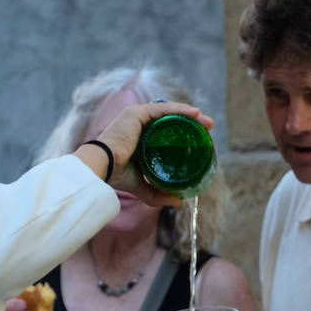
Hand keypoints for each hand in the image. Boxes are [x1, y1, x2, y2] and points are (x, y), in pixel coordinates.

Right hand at [84, 101, 213, 207]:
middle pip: (170, 119)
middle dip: (191, 122)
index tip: (200, 139)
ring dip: (190, 115)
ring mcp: (136, 116)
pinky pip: (163, 109)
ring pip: (169, 112)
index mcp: (138, 135)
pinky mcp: (136, 114)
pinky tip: (195, 113)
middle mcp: (138, 123)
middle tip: (208, 129)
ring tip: (207, 122)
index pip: (165, 129)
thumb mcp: (141, 185)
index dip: (183, 131)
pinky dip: (180, 110)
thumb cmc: (115, 175)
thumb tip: (177, 201)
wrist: (101, 168)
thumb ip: (157, 194)